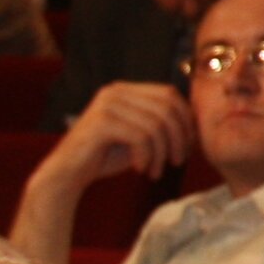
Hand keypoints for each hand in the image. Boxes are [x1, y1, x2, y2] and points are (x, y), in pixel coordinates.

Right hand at [43, 83, 197, 190]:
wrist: (67, 174)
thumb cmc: (105, 157)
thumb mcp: (139, 137)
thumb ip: (160, 125)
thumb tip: (196, 125)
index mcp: (126, 90)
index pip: (169, 94)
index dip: (185, 119)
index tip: (188, 146)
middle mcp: (115, 91)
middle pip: (167, 108)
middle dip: (178, 137)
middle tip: (177, 161)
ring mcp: (107, 105)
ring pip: (156, 125)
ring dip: (161, 153)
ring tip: (156, 171)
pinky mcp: (101, 122)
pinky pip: (141, 137)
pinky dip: (147, 157)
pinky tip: (141, 169)